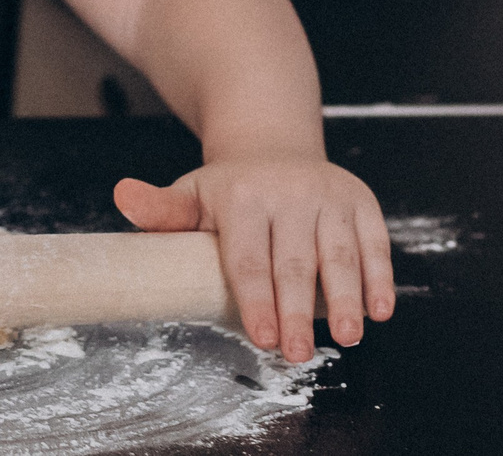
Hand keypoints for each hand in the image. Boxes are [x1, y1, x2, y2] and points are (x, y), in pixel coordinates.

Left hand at [114, 157, 393, 362]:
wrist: (274, 148)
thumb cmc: (230, 190)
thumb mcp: (191, 194)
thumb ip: (162, 210)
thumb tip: (123, 198)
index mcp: (242, 196)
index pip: (248, 258)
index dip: (256, 300)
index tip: (261, 337)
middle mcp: (288, 193)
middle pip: (294, 263)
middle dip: (297, 312)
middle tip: (297, 354)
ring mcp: (328, 197)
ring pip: (339, 254)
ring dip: (346, 299)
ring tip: (346, 338)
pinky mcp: (361, 202)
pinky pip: (374, 242)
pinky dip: (379, 277)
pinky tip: (379, 310)